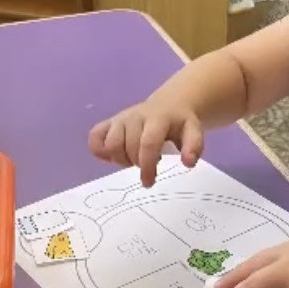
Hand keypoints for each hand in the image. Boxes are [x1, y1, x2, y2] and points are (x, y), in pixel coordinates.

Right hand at [88, 100, 203, 185]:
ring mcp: (120, 118)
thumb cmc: (180, 123)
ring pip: (109, 144)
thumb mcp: (193, 131)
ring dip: (119, 159)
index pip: (147, 143)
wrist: (170, 104)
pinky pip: (95, 137)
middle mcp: (135, 116)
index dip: (147, 166)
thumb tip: (188, 163)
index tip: (149, 183)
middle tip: (147, 165)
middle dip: (136, 163)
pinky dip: (100, 150)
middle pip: (127, 146)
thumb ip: (194, 146)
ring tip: (132, 159)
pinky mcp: (109, 122)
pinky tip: (114, 156)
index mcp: (157, 118)